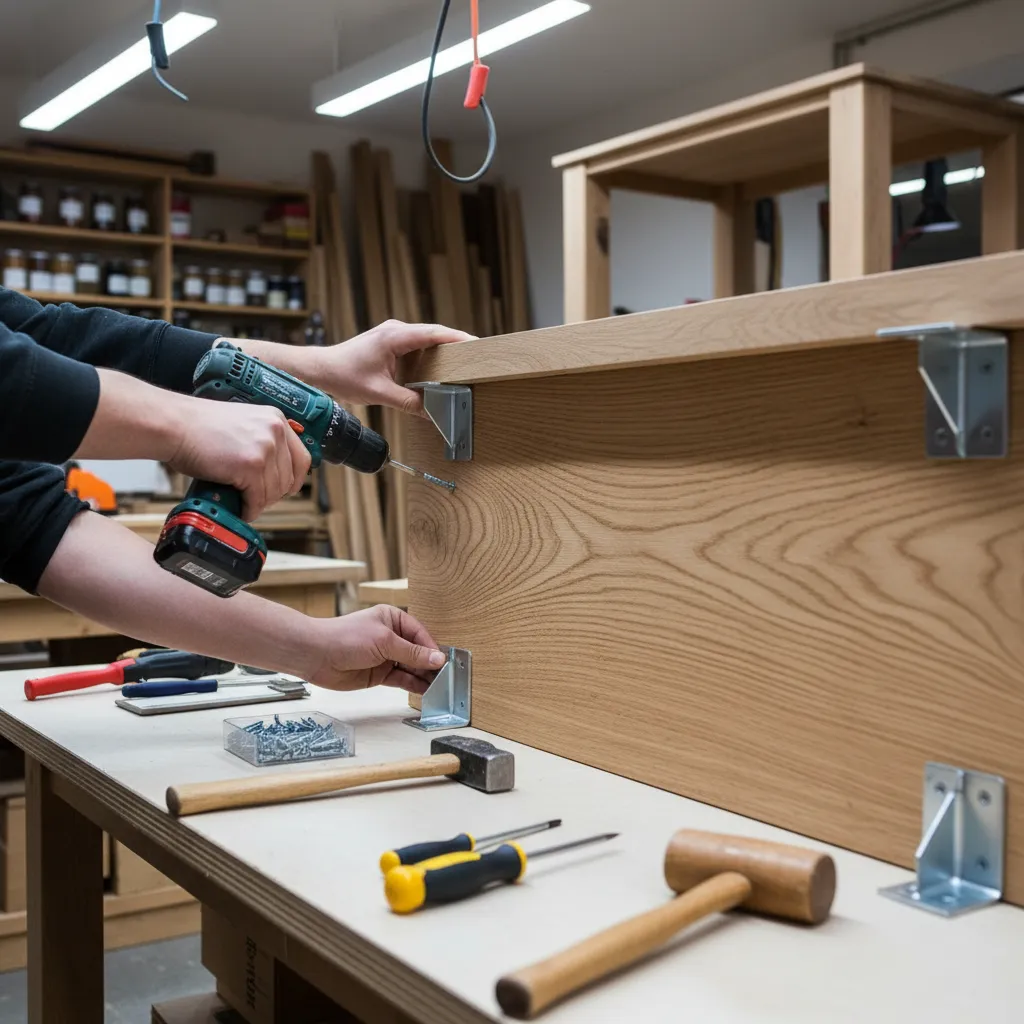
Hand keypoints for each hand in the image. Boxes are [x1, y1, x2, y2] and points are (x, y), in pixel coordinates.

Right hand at [167, 398, 311, 520]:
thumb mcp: (243, 424)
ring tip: (245, 503)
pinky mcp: (250, 466)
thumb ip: (263, 441)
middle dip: (274, 494)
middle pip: (290, 478)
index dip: (293, 479)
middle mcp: (275, 432)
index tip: (284, 488)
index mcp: (276, 420)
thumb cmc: (199, 427)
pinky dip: (249, 509)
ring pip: (274, 491)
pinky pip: (257, 499)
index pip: (302, 458)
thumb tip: (275, 472)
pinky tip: (240, 508)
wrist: (174, 425)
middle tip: (257, 499)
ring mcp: (264, 449)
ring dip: (260, 503)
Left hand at [307, 605, 446, 693]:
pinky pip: (401, 679)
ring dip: (424, 677)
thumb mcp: (384, 641)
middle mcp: (391, 637)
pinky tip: (425, 691)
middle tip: (446, 678)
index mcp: (393, 619)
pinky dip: (413, 685)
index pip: (420, 634)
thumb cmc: (345, 637)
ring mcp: (385, 656)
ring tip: (439, 687)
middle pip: (418, 651)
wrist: (316, 655)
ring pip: (411, 667)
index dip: (433, 649)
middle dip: (430, 664)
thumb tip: (437, 658)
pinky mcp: (379, 674)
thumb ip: (412, 652)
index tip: (445, 662)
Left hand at [317, 320, 471, 414]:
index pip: (434, 333)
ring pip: (426, 339)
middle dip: (455, 345)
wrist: (321, 369)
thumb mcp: (380, 393)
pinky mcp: (391, 341)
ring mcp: (393, 334)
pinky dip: (429, 356)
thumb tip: (431, 412)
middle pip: (434, 334)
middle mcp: (396, 330)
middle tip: (476, 358)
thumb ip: (408, 402)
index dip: (458, 338)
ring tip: (462, 364)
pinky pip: (416, 345)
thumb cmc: (344, 375)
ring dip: (442, 351)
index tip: (477, 345)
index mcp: (395, 337)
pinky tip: (437, 369)